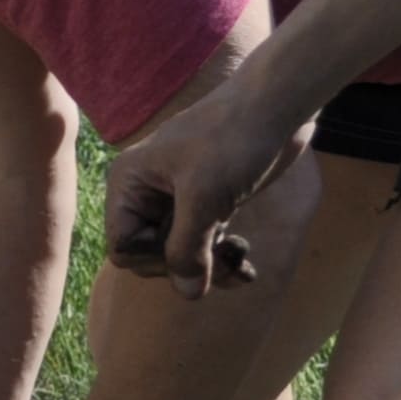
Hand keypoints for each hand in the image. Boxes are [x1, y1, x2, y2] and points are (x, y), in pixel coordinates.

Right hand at [104, 81, 308, 296]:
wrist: (277, 105)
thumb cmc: (233, 140)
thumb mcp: (204, 198)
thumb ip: (188, 249)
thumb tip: (187, 294)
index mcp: (130, 184)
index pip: (123, 248)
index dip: (154, 260)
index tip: (192, 250)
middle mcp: (146, 192)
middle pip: (151, 256)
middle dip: (187, 265)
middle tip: (225, 262)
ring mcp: (178, 198)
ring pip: (181, 254)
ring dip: (210, 266)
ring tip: (239, 262)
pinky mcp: (207, 202)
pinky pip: (204, 244)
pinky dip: (222, 258)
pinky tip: (246, 267)